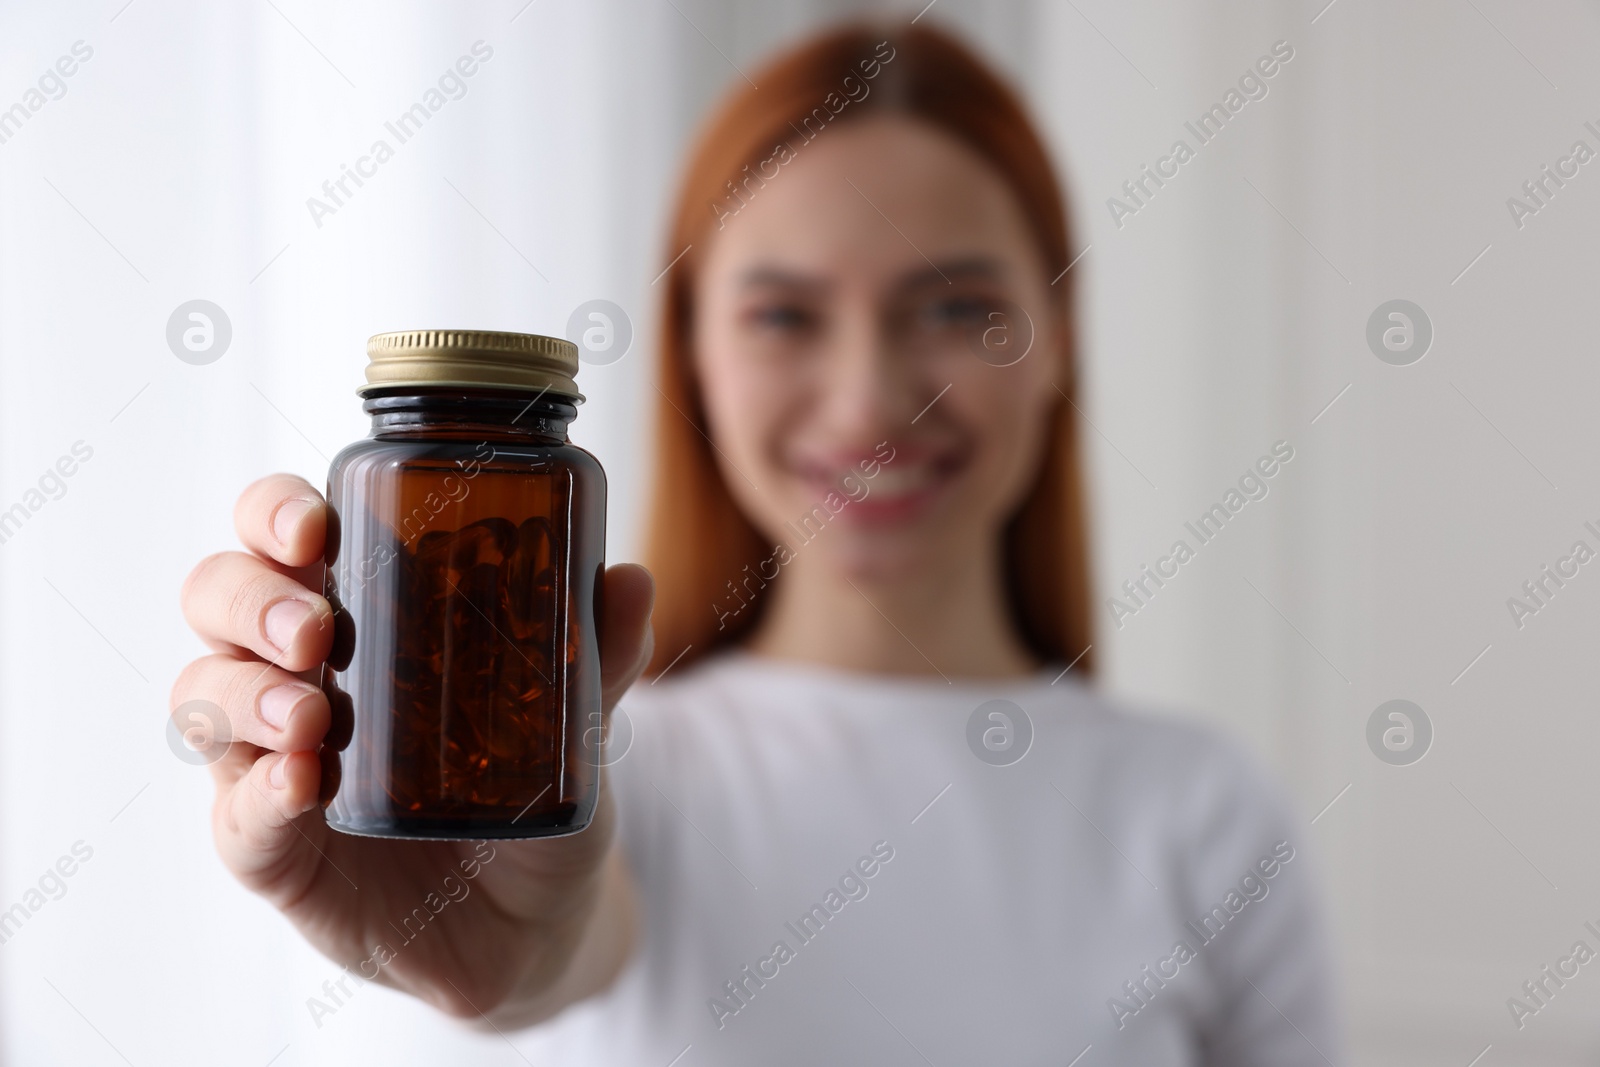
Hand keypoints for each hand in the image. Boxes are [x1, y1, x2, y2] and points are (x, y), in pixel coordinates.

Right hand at [173, 473, 653, 1023]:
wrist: (535, 921)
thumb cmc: (530, 793)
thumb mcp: (575, 722)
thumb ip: (597, 657)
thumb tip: (630, 580)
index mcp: (361, 615)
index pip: (283, 536)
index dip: (275, 513)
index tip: (315, 526)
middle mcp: (301, 673)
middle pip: (217, 598)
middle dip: (251, 599)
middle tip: (316, 630)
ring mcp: (273, 759)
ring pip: (203, 695)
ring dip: (246, 693)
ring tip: (313, 716)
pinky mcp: (273, 850)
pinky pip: (235, 814)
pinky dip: (258, 792)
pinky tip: (300, 782)